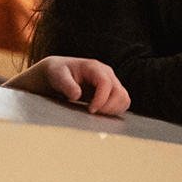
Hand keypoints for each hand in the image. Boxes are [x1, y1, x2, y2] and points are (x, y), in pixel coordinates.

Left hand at [5, 56, 129, 115]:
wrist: (59, 74)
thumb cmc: (58, 73)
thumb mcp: (57, 76)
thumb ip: (66, 85)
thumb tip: (76, 95)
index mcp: (94, 67)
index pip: (106, 83)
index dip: (101, 99)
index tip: (91, 110)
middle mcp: (106, 73)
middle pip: (119, 92)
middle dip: (108, 106)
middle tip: (93, 113)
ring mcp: (111, 82)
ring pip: (124, 98)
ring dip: (113, 109)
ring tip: (97, 113)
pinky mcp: (112, 92)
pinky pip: (122, 103)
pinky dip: (115, 110)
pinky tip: (101, 112)